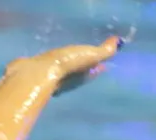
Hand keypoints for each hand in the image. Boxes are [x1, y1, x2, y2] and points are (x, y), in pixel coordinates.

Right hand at [7, 36, 123, 95]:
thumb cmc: (65, 66)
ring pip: (62, 72)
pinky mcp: (36, 74)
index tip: (102, 63)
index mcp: (82, 76)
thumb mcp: (90, 55)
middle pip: (78, 73)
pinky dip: (49, 66)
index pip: (93, 70)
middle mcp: (68, 81)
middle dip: (83, 68)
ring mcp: (51, 79)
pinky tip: (47, 62)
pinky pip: (46, 69)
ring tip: (66, 59)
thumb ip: (104, 51)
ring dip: (66, 67)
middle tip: (86, 59)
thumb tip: (119, 43)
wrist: (36, 74)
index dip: (98, 66)